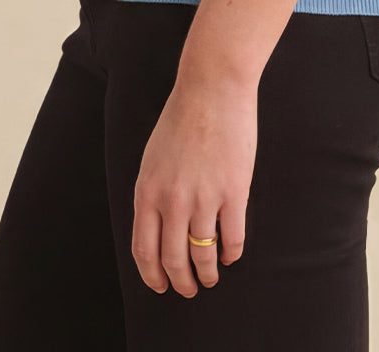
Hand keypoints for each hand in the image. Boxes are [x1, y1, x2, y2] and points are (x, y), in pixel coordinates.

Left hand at [131, 73, 257, 296]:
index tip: (161, 286)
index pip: (144, 250)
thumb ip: (154, 193)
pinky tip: (232, 254)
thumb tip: (159, 229)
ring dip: (208, 273)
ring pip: (204, 254)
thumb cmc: (182, 118)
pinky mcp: (234, 192)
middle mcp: (172, 200)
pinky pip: (233, 238)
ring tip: (212, 277)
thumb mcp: (153, 158)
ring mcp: (204, 198)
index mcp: (147, 191)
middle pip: (173, 260)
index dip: (153, 275)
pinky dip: (232, 253)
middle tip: (189, 289)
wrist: (212, 88)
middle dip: (181, 282)